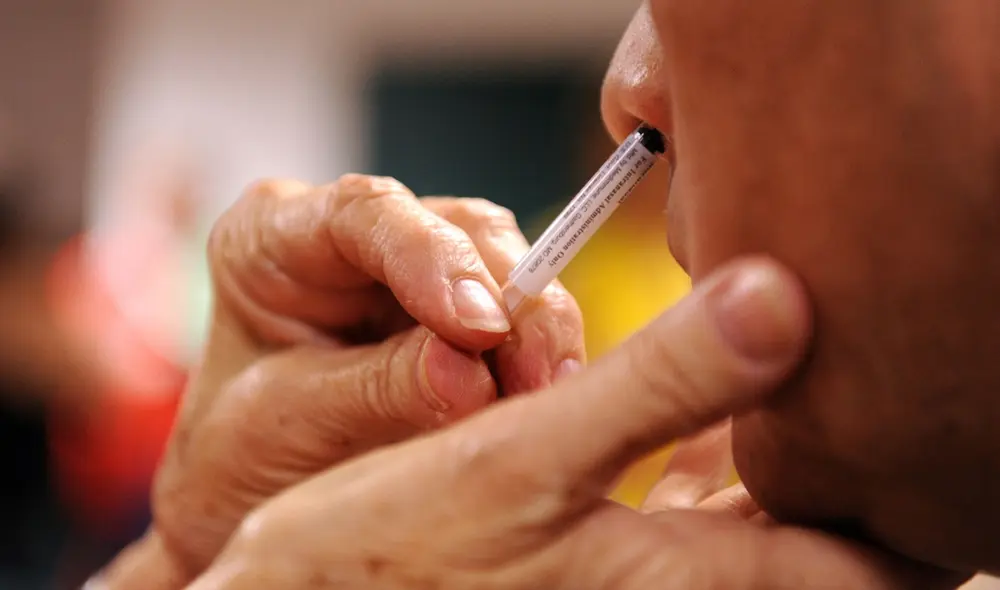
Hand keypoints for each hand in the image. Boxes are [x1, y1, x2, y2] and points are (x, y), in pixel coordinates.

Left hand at [97, 175, 584, 587]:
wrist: (251, 500)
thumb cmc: (240, 454)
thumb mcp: (287, 425)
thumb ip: (376, 391)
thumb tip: (473, 374)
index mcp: (273, 235)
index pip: (362, 211)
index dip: (430, 255)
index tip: (478, 326)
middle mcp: (353, 237)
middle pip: (457, 230)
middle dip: (510, 300)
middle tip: (539, 375)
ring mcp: (414, 272)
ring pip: (504, 268)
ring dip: (537, 332)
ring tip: (550, 394)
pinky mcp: (460, 316)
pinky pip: (518, 321)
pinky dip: (538, 359)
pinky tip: (549, 398)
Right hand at [186, 258, 948, 589]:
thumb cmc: (392, 558)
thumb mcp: (524, 457)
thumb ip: (661, 384)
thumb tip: (786, 299)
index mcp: (693, 584)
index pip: (874, 559)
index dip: (911, 479)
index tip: (914, 387)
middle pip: (832, 534)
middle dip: (857, 448)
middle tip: (867, 350)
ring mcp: (651, 577)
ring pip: (765, 507)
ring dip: (788, 434)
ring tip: (799, 343)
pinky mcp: (612, 559)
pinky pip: (702, 500)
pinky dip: (721, 441)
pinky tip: (715, 381)